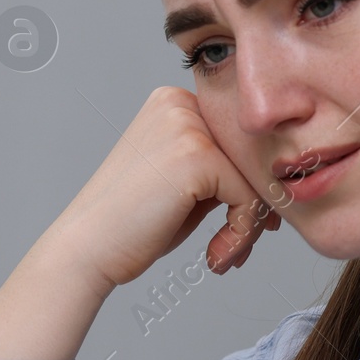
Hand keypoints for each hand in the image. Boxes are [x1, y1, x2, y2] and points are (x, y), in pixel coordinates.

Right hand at [49, 86, 280, 292]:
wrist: (86, 249)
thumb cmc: (129, 226)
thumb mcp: (179, 184)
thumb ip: (218, 170)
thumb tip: (273, 181)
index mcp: (173, 103)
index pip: (236, 142)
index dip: (248, 186)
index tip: (245, 226)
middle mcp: (180, 104)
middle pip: (250, 157)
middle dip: (254, 207)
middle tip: (239, 247)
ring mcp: (188, 126)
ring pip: (255, 178)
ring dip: (249, 226)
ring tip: (226, 256)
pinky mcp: (198, 155)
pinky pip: (249, 198)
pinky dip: (241, 234)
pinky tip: (216, 255)